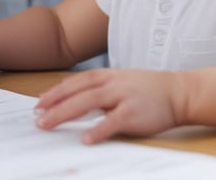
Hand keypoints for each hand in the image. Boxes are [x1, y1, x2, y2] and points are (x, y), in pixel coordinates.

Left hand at [34, 68, 186, 142]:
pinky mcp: (134, 112)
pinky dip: (98, 129)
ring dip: (65, 113)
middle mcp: (112, 83)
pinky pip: (113, 121)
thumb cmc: (147, 89)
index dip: (55, 91)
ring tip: (48, 124)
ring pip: (88, 102)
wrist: (178, 91)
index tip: (39, 103)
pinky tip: (85, 139)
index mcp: (107, 75)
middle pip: (76, 92)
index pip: (75, 82)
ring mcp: (123, 96)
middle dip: (53, 104)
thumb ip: (99, 89)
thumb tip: (74, 101)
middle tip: (37, 117)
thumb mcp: (120, 82)